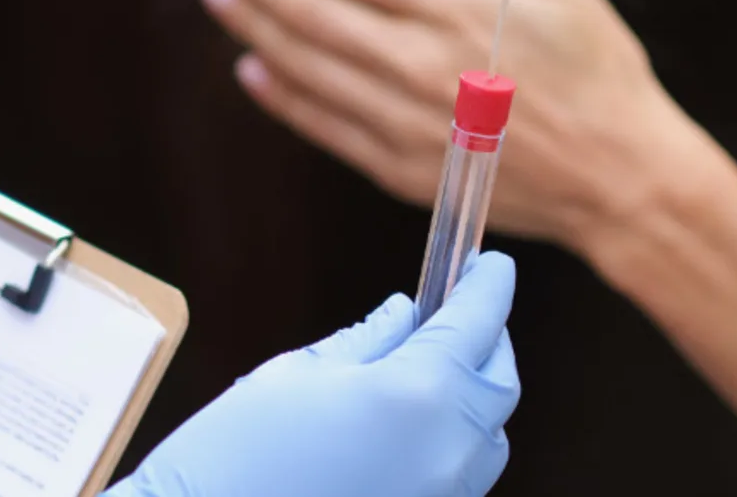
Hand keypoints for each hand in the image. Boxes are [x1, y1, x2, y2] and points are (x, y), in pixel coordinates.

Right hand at [107, 253, 518, 496]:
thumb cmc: (238, 451)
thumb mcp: (297, 374)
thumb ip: (368, 341)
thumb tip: (406, 316)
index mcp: (418, 394)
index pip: (478, 323)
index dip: (490, 286)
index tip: (491, 264)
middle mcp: (449, 450)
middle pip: (499, 384)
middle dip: (487, 343)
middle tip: (456, 314)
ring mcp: (444, 495)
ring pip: (488, 437)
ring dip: (472, 398)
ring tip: (429, 370)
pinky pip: (460, 475)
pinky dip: (451, 441)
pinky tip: (408, 425)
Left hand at [195, 0, 703, 247]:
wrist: (621, 181)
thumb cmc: (600, 71)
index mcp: (455, 8)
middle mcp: (417, 62)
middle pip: (309, 9)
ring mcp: (402, 120)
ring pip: (305, 65)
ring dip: (252, 27)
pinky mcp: (399, 168)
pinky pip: (323, 126)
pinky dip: (281, 97)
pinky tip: (251, 70)